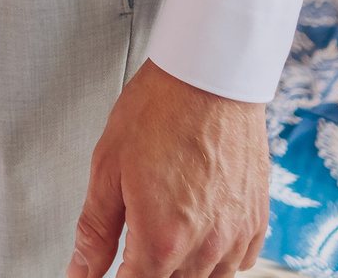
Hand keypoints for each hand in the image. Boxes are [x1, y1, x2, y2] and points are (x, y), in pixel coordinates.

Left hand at [66, 62, 270, 277]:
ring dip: (182, 269)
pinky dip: (217, 259)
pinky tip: (199, 234)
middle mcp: (205, 246)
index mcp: (163, 239)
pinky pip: (239, 262)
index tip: (109, 271)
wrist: (210, 78)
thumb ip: (95, 230)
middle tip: (134, 243)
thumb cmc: (159, 111)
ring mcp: (236, 235)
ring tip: (164, 237)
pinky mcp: (257, 219)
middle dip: (147, 270)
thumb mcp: (108, 168)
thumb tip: (81, 269)